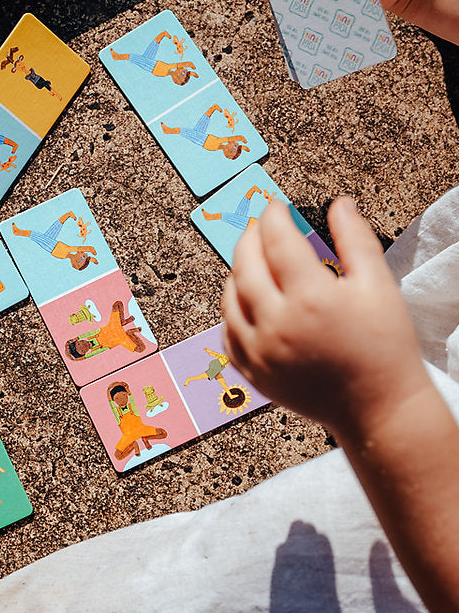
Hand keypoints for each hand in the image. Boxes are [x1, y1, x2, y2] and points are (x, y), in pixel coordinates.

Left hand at [221, 198, 429, 438]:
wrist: (379, 408)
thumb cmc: (385, 347)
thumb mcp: (378, 286)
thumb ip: (356, 240)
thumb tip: (340, 204)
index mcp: (311, 298)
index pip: (277, 241)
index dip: (273, 217)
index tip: (276, 206)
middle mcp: (277, 324)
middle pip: (245, 266)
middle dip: (249, 238)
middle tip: (260, 226)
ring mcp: (259, 351)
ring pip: (229, 299)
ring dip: (236, 272)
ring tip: (252, 259)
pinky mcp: (252, 373)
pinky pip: (227, 333)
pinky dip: (231, 310)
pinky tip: (245, 299)